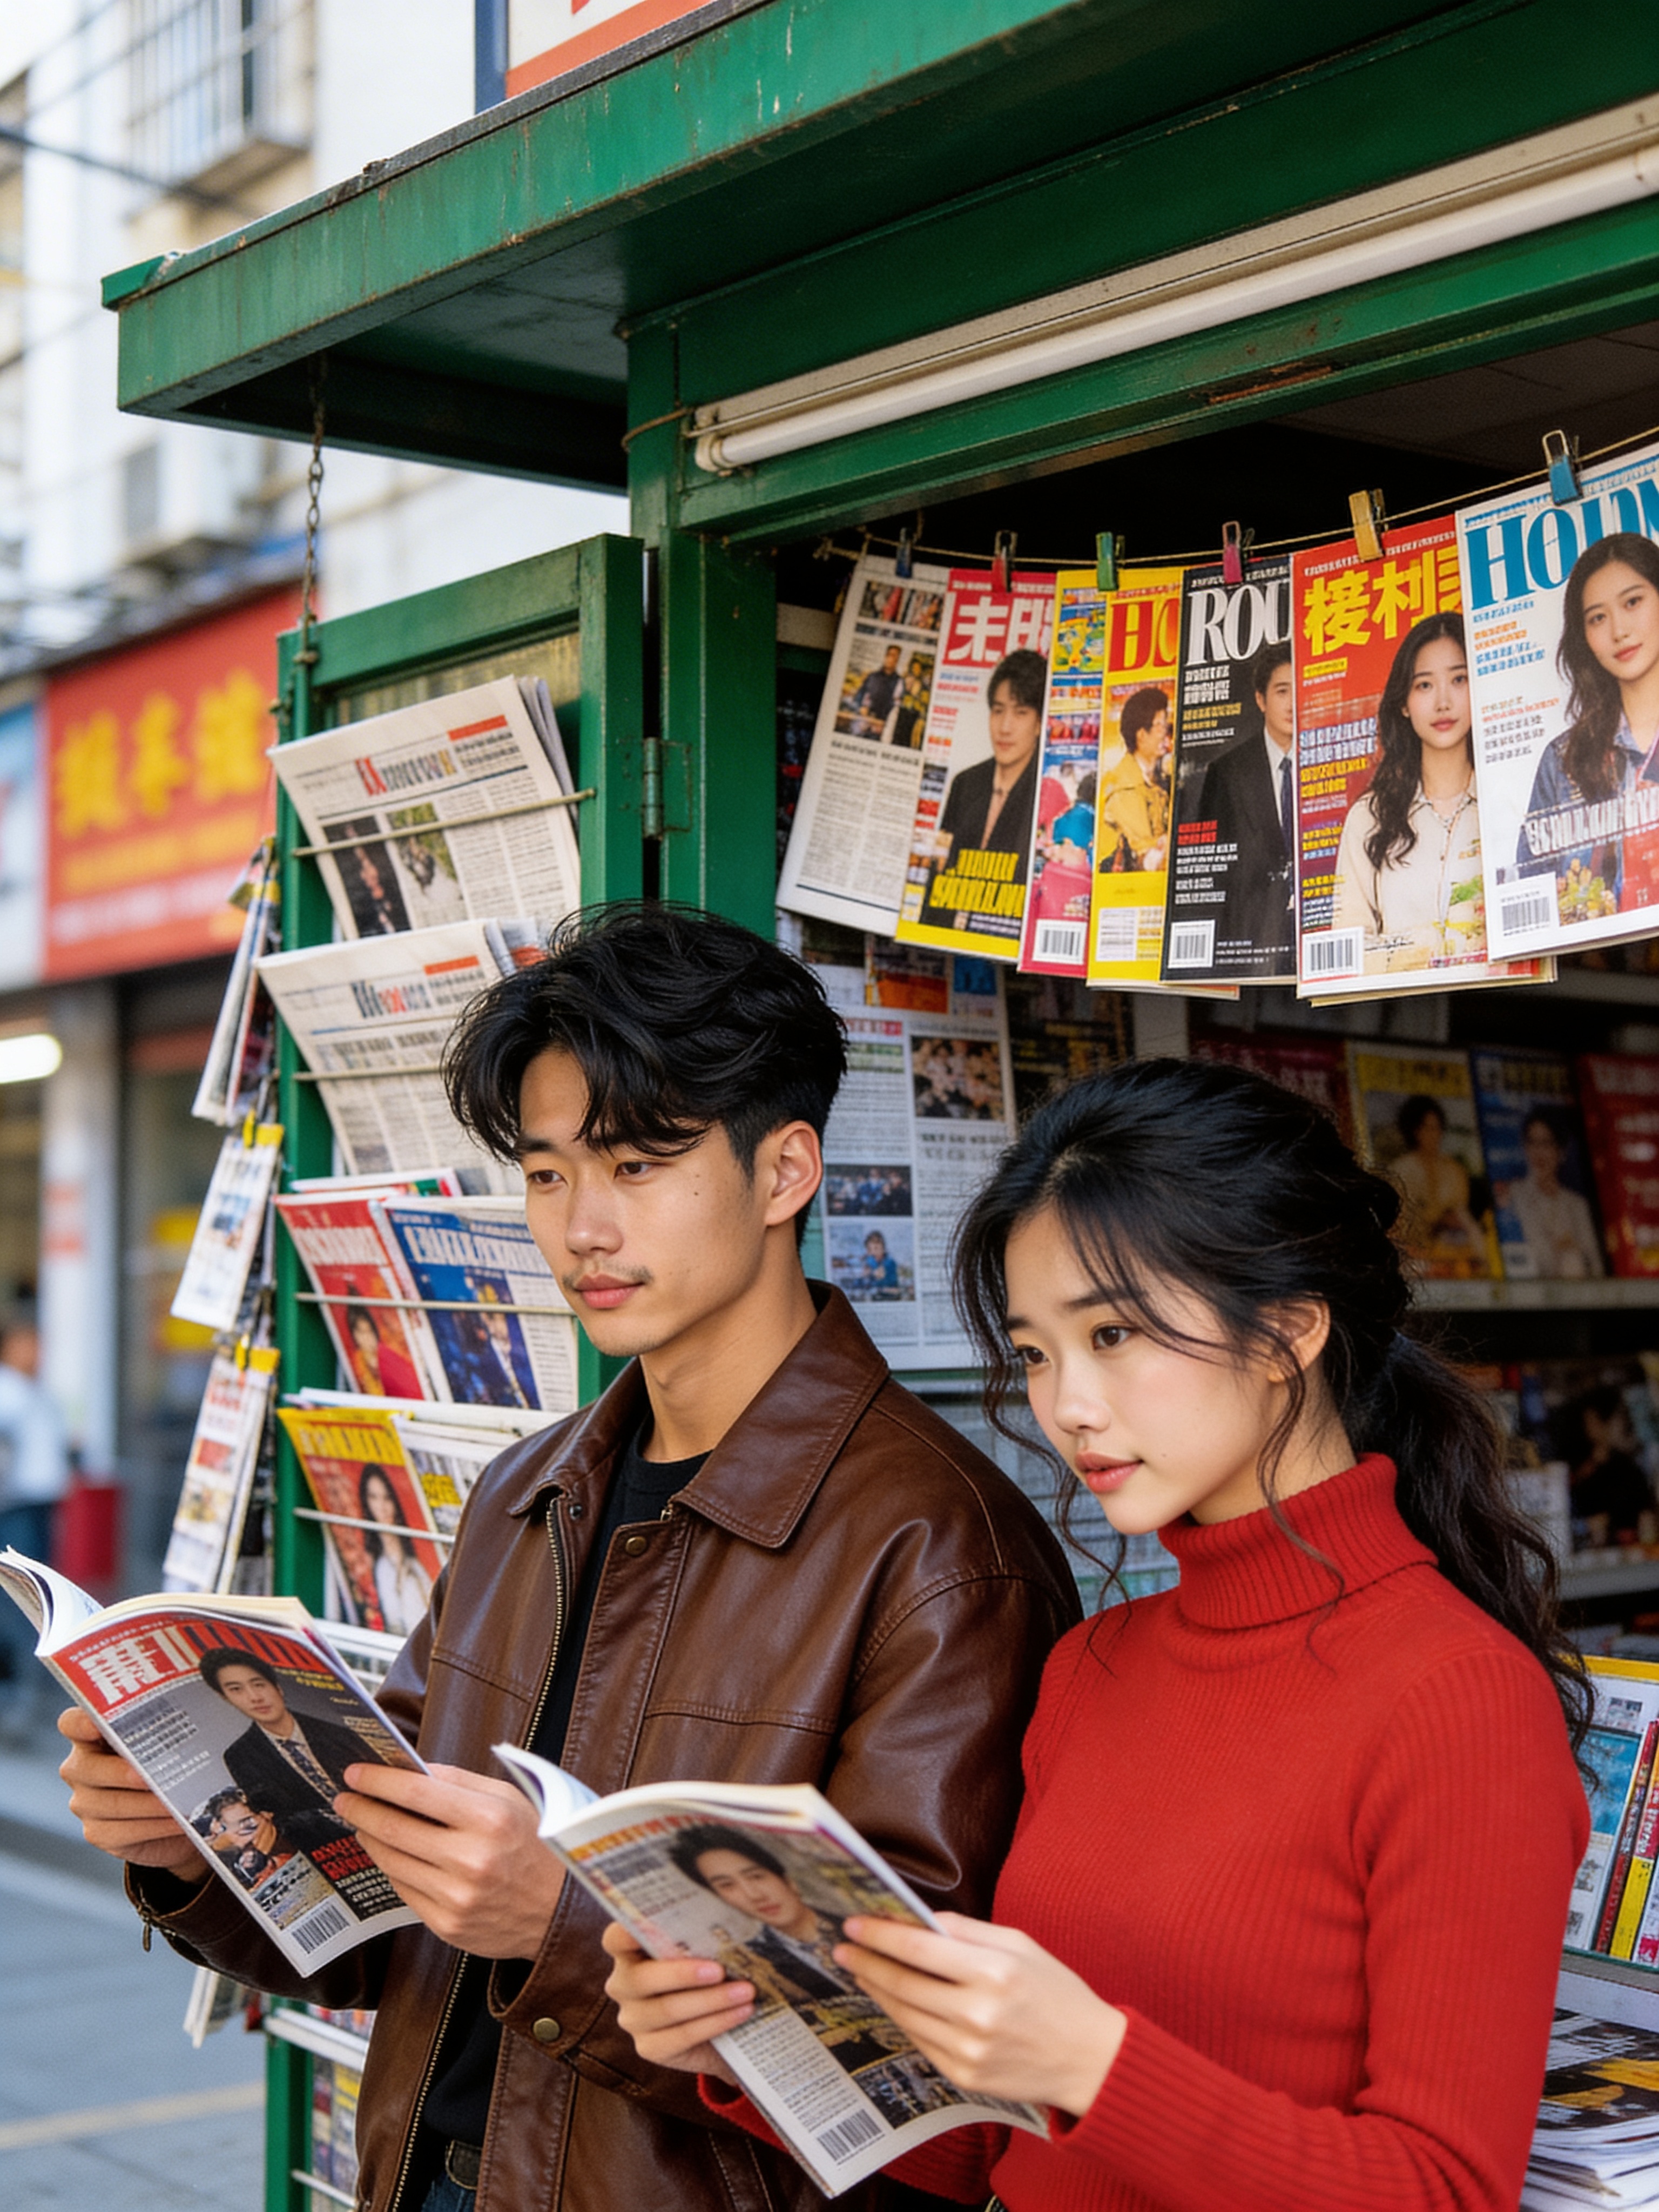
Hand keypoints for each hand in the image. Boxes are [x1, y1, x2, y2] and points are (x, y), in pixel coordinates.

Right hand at [57, 1708, 205, 1878]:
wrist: (171, 1808)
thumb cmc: (166, 1760)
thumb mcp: (164, 1737)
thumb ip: (164, 1725)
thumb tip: (194, 1709)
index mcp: (91, 1735)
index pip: (71, 1724)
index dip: (80, 1723)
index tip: (98, 1725)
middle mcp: (80, 1768)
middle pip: (88, 1769)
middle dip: (122, 1772)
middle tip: (150, 1777)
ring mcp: (85, 1803)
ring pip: (111, 1804)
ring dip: (149, 1804)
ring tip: (180, 1801)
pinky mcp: (98, 1833)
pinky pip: (124, 1832)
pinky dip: (156, 1826)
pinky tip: (179, 1821)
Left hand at [334, 1762, 564, 1957]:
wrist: (559, 1910)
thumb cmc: (534, 1844)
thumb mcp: (510, 1799)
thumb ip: (461, 1782)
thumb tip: (412, 1770)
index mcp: (489, 1819)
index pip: (417, 1792)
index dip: (379, 1781)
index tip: (355, 1773)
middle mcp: (471, 1859)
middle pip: (395, 1828)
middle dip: (362, 1809)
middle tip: (344, 1798)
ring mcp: (456, 1897)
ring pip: (393, 1861)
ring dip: (370, 1839)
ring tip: (362, 1823)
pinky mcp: (447, 1925)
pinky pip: (404, 1891)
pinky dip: (392, 1868)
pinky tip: (390, 1854)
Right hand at [600, 1921, 747, 2083]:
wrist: (717, 2026)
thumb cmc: (708, 1971)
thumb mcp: (703, 1948)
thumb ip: (702, 1932)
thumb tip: (731, 1908)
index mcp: (629, 1950)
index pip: (616, 1938)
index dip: (628, 1933)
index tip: (649, 1925)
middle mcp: (624, 1984)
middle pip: (642, 1979)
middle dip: (683, 1974)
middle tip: (720, 1970)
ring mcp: (633, 2019)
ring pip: (667, 2010)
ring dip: (711, 2000)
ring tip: (746, 1991)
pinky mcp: (649, 2047)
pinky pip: (681, 2037)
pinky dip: (715, 2023)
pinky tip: (740, 2013)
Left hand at [836, 1912, 1125, 2117]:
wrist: (1090, 2059)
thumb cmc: (1057, 1992)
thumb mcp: (1020, 1944)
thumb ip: (968, 1931)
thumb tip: (919, 1919)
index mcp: (994, 1972)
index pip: (919, 1950)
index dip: (880, 1936)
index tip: (853, 1924)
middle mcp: (977, 2015)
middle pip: (904, 1984)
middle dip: (867, 1962)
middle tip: (843, 1946)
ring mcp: (968, 2052)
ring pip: (905, 2014)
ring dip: (877, 1989)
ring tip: (860, 1969)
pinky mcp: (964, 2077)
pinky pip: (920, 2040)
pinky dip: (902, 2017)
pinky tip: (892, 1999)